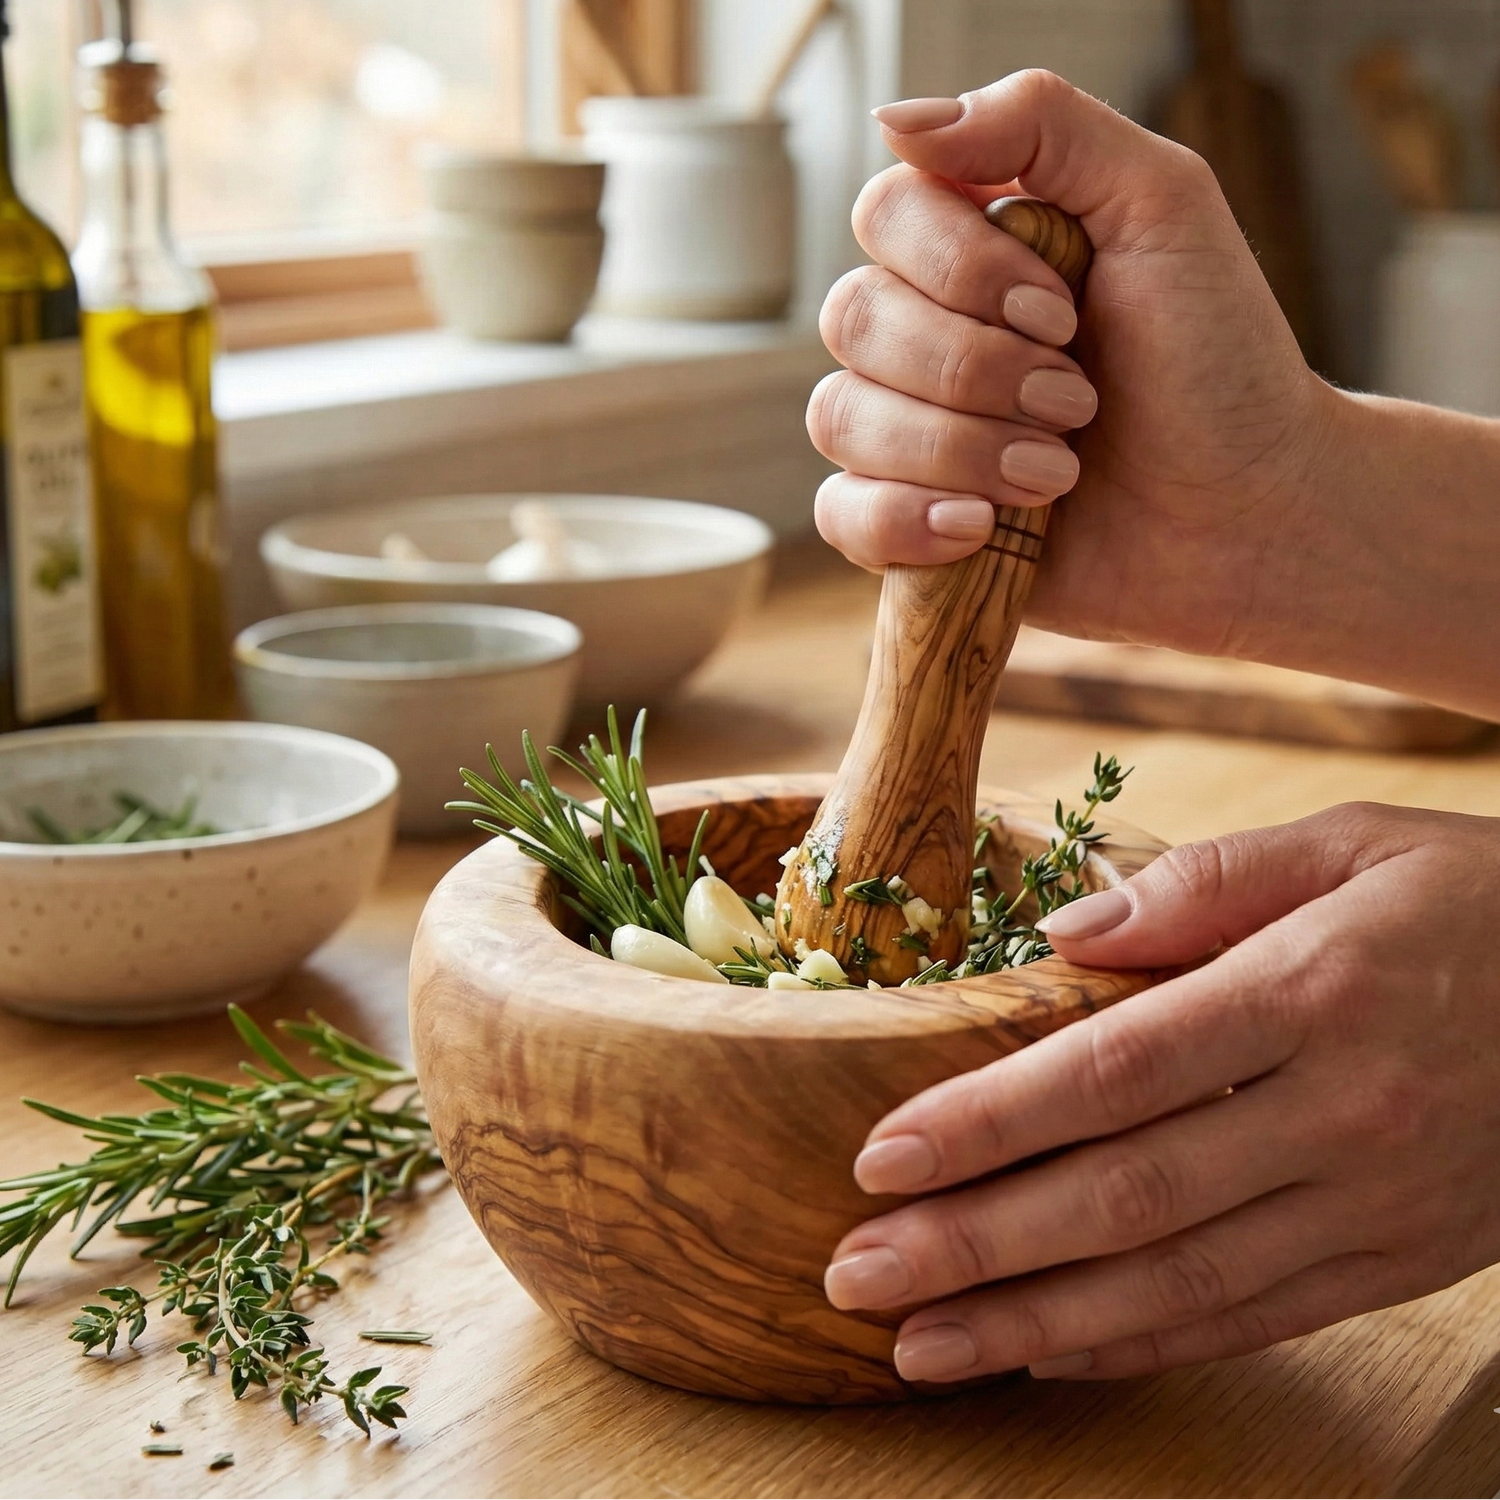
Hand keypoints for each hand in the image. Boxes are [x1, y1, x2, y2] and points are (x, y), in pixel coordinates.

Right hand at [808, 71, 1331, 661]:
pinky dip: (903, 520)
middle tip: (1078, 402)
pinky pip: (841, 513)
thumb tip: (896, 121)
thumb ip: (1042, 126)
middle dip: (976, 369)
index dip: (960, 267)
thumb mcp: (1162, 204)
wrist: (1248, 513)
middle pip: (854, 316)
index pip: (886, 213)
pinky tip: (981, 526)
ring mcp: (907, 433)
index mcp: (975, 247)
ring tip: (1054, 474)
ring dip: (959, 448)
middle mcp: (925, 333)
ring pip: (841, 416)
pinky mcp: (906, 526)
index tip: (1064, 312)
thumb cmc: (1218, 365)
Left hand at [822, 802, 1499, 1381]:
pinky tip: (1047, 1357)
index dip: (988, 1123)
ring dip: (1036, 1324)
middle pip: (1126, 1196)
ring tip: (919, 1344)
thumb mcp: (1349, 844)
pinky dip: (1142, 1346)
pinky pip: (1254, 1320)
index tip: (879, 1159)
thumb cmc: (1475, 897)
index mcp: (1314, 990)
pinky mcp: (1401, 1260)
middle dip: (977, 1247)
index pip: (1114, 1072)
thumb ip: (1200, 884)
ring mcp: (1377, 1203)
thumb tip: (1058, 933)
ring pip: (1180, 1284)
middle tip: (857, 1276)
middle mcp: (1343, 1111)